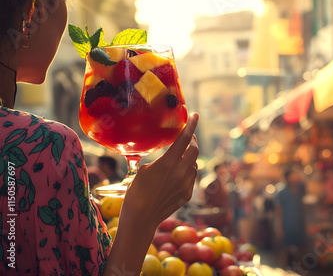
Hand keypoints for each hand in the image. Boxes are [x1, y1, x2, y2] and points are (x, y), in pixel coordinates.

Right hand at [120, 112, 199, 233]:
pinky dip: (187, 171)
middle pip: (195, 150)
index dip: (191, 125)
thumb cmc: (135, 193)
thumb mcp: (143, 170)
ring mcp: (186, 184)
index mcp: (168, 163)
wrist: (141, 219)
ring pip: (194, 164)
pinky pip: (192, 177)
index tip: (195, 115)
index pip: (185, 138)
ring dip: (189, 158)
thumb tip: (167, 156)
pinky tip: (178, 174)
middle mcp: (181, 172)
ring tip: (179, 157)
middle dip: (192, 141)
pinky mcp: (187, 195)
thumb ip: (159, 160)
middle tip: (188, 137)